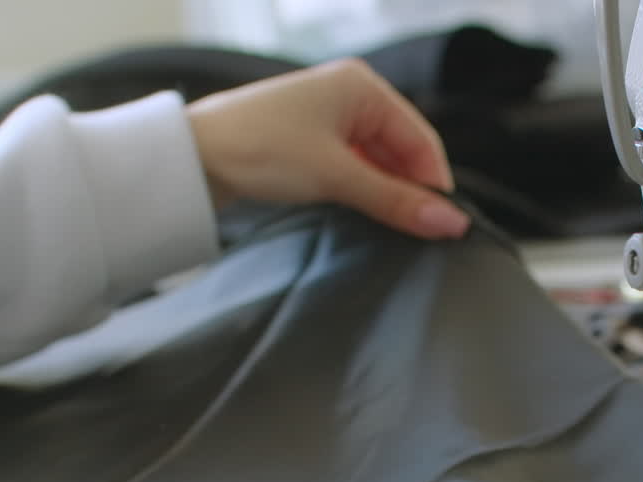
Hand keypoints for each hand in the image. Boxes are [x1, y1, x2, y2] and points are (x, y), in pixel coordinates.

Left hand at [187, 59, 470, 239]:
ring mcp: (331, 118)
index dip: (436, 185)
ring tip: (393, 228)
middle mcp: (351, 95)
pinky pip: (357, 168)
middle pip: (403, 152)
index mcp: (363, 86)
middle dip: (411, 191)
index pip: (422, 140)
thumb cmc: (258, 147)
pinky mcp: (313, 141)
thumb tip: (451, 221)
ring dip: (387, 194)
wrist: (191, 156)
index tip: (447, 226)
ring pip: (380, 163)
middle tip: (422, 234)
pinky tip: (365, 214)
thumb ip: (396, 201)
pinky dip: (365, 192)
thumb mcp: (336, 176)